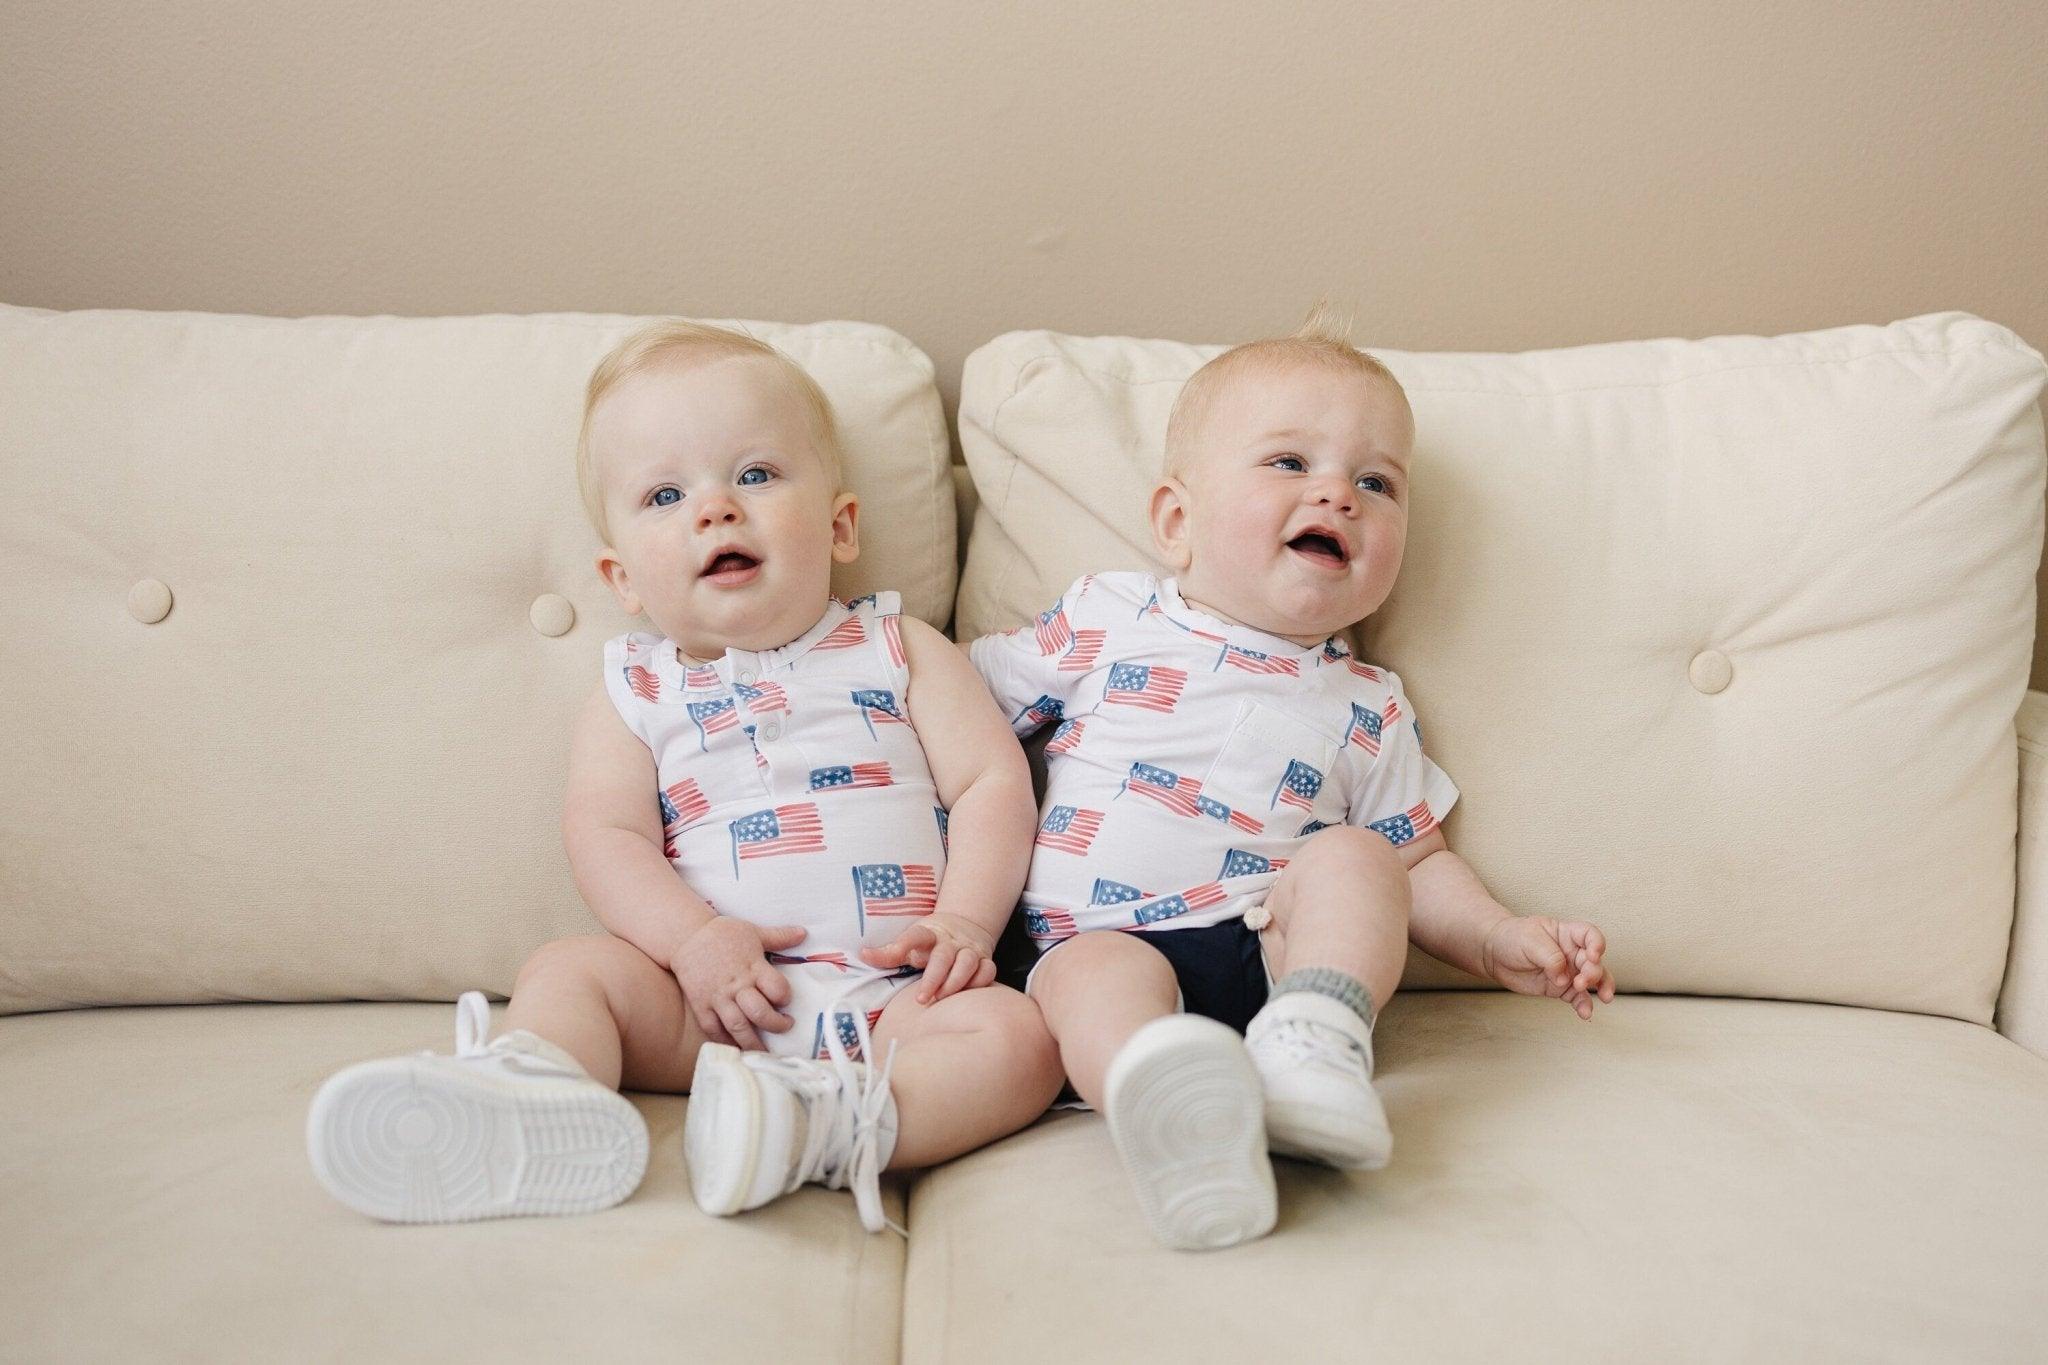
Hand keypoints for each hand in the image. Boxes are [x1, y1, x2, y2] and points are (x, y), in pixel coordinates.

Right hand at [671, 917, 805, 1050]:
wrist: (685, 936)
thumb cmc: (722, 933)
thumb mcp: (753, 931)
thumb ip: (779, 937)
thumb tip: (803, 933)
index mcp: (752, 966)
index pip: (777, 988)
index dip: (785, 997)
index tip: (785, 1001)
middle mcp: (736, 985)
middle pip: (760, 1012)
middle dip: (776, 1025)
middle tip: (784, 1026)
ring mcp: (717, 997)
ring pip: (738, 1026)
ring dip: (753, 1042)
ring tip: (764, 1051)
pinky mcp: (701, 1005)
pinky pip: (713, 1029)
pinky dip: (725, 1042)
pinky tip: (736, 1048)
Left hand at [858, 912, 997, 1004]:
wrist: (965, 926)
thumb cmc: (930, 942)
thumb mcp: (911, 942)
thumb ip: (889, 953)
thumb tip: (863, 955)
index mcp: (929, 934)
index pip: (915, 936)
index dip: (904, 944)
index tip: (897, 956)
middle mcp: (950, 941)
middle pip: (943, 956)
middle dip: (933, 978)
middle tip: (921, 998)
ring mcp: (969, 949)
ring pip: (967, 963)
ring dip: (955, 982)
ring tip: (941, 998)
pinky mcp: (985, 959)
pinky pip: (987, 970)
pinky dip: (980, 982)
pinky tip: (967, 994)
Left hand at [1480, 916, 1615, 1019]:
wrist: (1493, 954)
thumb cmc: (1512, 938)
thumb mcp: (1530, 940)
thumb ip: (1550, 957)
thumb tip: (1564, 978)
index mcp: (1567, 933)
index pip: (1590, 935)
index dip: (1597, 944)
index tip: (1593, 955)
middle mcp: (1572, 952)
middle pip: (1594, 961)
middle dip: (1593, 972)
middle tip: (1581, 981)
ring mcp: (1568, 971)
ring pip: (1593, 980)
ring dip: (1600, 988)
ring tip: (1603, 998)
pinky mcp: (1561, 988)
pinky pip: (1578, 998)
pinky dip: (1584, 1005)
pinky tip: (1586, 1013)